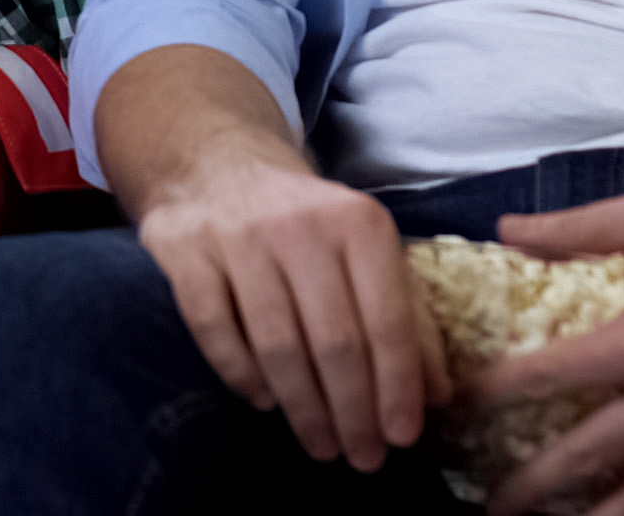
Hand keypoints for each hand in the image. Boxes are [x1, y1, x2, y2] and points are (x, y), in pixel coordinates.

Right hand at [135, 143, 448, 470]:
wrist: (220, 166)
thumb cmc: (309, 225)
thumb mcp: (368, 253)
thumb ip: (408, 317)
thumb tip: (435, 395)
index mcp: (359, 222)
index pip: (386, 319)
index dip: (397, 386)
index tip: (402, 437)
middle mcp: (301, 224)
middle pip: (334, 341)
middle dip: (353, 411)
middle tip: (363, 458)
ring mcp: (238, 235)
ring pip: (277, 344)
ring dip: (303, 408)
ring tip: (321, 445)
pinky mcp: (187, 250)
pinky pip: (214, 329)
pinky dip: (241, 374)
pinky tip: (264, 401)